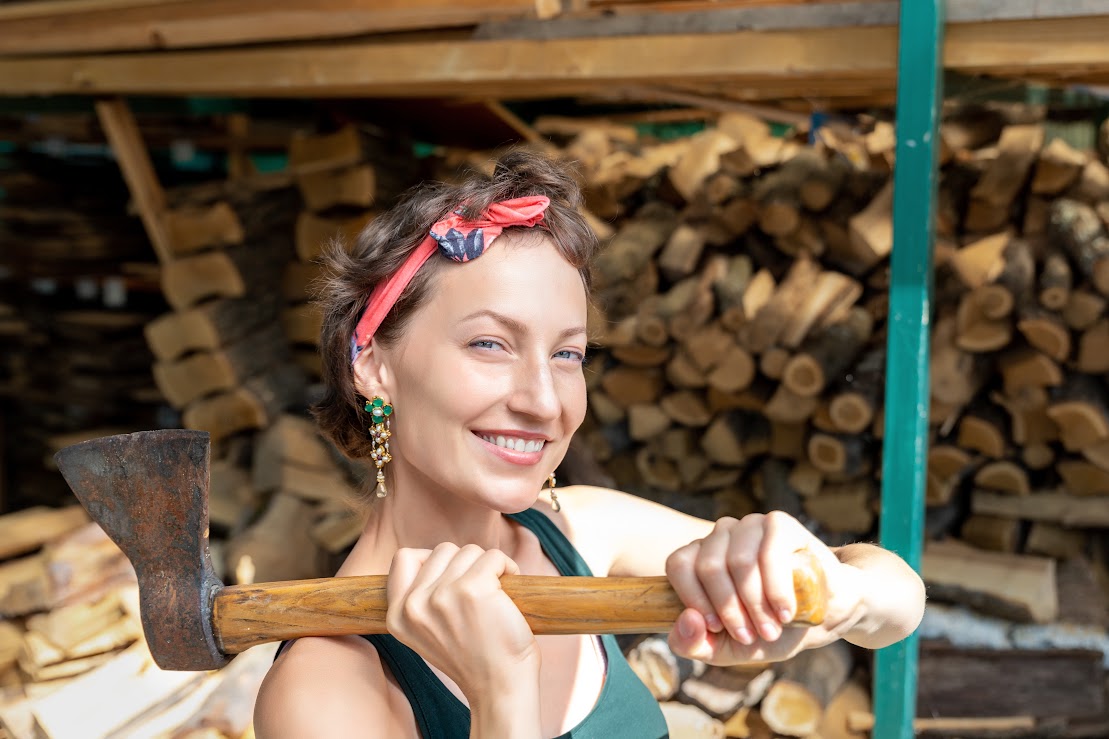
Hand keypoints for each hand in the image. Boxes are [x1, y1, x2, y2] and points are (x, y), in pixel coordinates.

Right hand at [386, 543, 540, 699]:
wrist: (500, 687)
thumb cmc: (473, 657)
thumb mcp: (427, 632)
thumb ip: (420, 599)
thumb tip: (433, 558)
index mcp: (397, 616)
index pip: (404, 558)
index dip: (432, 560)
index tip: (452, 578)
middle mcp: (414, 606)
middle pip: (442, 551)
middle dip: (466, 564)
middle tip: (480, 592)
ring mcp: (442, 596)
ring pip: (469, 551)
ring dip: (488, 566)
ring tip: (495, 594)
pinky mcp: (473, 588)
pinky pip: (494, 556)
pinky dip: (507, 567)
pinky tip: (510, 586)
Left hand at [665, 511, 864, 663]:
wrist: (826, 612)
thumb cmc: (771, 628)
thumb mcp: (727, 648)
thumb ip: (694, 644)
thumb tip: (687, 620)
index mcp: (700, 557)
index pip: (678, 565)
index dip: (695, 600)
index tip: (717, 629)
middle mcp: (721, 534)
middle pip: (708, 566)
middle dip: (731, 610)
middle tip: (753, 635)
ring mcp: (750, 525)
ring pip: (738, 562)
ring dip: (755, 604)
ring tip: (771, 628)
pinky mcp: (779, 523)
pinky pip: (769, 554)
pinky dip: (776, 590)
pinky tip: (786, 612)